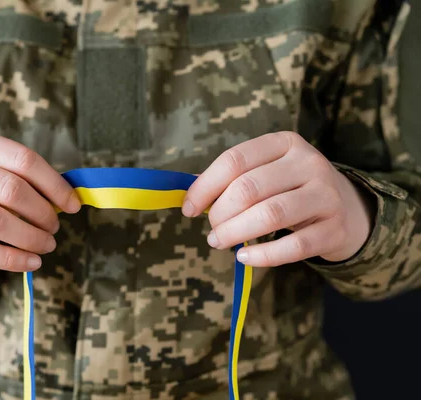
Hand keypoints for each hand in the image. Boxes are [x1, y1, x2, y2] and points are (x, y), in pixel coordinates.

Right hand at [0, 133, 80, 271]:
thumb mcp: (2, 173)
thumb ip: (33, 182)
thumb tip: (71, 201)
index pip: (24, 160)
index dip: (54, 184)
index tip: (73, 205)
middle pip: (10, 189)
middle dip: (41, 212)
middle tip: (55, 227)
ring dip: (29, 237)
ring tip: (47, 245)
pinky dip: (12, 259)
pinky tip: (32, 262)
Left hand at [182, 131, 374, 266]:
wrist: (347, 208)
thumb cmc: (291, 188)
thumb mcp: (266, 171)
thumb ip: (231, 178)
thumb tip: (188, 193)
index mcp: (285, 143)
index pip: (234, 160)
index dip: (205, 186)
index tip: (188, 209)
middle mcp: (309, 163)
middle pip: (249, 188)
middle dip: (220, 213)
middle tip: (212, 230)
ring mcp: (326, 195)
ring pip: (271, 214)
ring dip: (236, 233)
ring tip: (219, 242)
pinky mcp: (335, 229)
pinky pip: (294, 246)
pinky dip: (263, 255)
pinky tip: (244, 257)